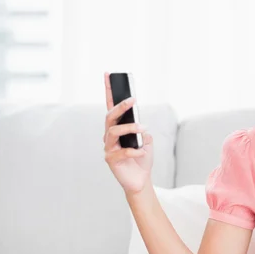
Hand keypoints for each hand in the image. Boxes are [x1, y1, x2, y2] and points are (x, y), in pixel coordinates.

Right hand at [103, 72, 152, 195]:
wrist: (141, 179)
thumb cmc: (142, 157)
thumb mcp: (146, 140)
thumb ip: (143, 131)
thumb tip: (141, 127)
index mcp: (118, 128)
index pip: (111, 106)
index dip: (108, 90)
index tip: (108, 74)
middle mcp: (109, 136)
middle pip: (110, 117)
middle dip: (121, 106)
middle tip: (133, 100)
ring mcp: (109, 147)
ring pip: (113, 132)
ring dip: (130, 128)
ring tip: (143, 128)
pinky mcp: (111, 159)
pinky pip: (122, 151)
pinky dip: (135, 150)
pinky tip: (142, 151)